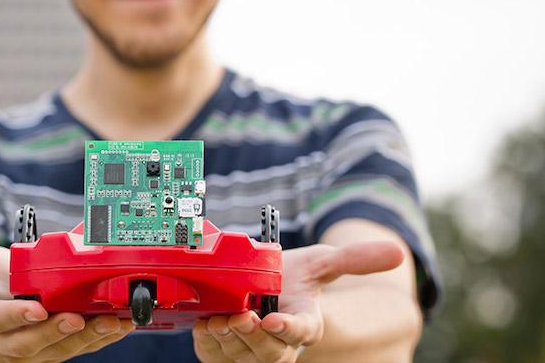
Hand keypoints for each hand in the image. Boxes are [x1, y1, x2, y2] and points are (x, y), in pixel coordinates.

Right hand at [0, 185, 134, 360]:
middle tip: (77, 318)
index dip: (12, 317)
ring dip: (84, 340)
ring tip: (108, 323)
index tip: (37, 310)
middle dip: (53, 334)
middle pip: (26, 344)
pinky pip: (75, 351)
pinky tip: (118, 325)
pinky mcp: (50, 351)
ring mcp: (27, 349)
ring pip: (54, 352)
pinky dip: (97, 341)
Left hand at [192, 241, 403, 361]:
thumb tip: (398, 252)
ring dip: (228, 340)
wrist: (261, 285)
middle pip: (269, 352)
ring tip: (219, 320)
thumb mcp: (322, 262)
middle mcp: (281, 345)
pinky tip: (206, 325)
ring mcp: (253, 354)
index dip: (288, 328)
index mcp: (306, 323)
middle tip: (240, 317)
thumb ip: (355, 259)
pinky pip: (216, 357)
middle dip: (253, 337)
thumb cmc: (292, 275)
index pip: (301, 331)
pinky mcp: (227, 356)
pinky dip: (209, 344)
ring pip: (241, 356)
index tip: (273, 319)